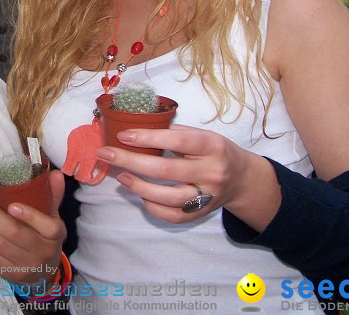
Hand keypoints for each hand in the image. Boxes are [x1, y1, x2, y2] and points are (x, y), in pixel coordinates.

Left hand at [0, 169, 66, 286]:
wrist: (43, 271)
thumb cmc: (44, 236)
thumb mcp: (51, 216)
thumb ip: (52, 195)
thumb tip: (55, 173)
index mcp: (56, 234)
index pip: (48, 227)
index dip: (29, 215)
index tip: (12, 206)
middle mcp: (45, 252)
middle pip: (16, 234)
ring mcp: (29, 266)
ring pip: (0, 244)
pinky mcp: (13, 276)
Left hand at [95, 125, 277, 226]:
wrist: (241, 179)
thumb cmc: (214, 152)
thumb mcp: (203, 135)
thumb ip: (176, 134)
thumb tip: (139, 132)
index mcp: (212, 146)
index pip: (177, 141)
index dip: (147, 138)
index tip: (123, 136)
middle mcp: (212, 172)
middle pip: (165, 170)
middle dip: (130, 161)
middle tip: (106, 154)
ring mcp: (207, 196)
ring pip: (168, 198)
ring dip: (139, 187)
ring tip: (121, 176)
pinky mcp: (201, 214)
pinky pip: (172, 215)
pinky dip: (153, 207)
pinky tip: (141, 195)